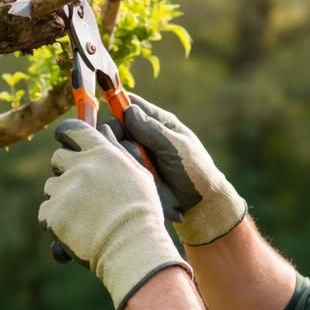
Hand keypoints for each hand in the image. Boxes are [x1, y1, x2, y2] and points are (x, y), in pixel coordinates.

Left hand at [39, 119, 189, 309]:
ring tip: (81, 215)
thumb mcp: (138, 175)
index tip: (66, 141)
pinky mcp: (53, 213)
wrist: (132, 246)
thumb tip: (104, 129)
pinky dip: (54, 221)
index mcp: (101, 153)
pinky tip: (72, 230)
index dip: (66, 134)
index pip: (73, 130)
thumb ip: (118, 150)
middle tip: (79, 188)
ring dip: (60, 197)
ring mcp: (64, 189)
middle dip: (64, 170)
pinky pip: (44, 212)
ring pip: (50, 187)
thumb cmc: (141, 213)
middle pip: (57, 157)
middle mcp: (80, 166)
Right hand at [121, 94, 247, 245]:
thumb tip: (128, 111)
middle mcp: (142, 136)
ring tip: (147, 171)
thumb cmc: (194, 171)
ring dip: (127, 157)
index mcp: (158, 123)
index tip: (115, 113)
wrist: (198, 204)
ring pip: (112, 147)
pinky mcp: (131, 173)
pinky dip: (124, 171)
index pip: (130, 105)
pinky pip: (115, 167)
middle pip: (114, 126)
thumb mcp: (176, 147)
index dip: (118, 104)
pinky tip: (142, 178)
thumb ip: (152, 130)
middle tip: (136, 150)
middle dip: (119, 136)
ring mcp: (135, 155)